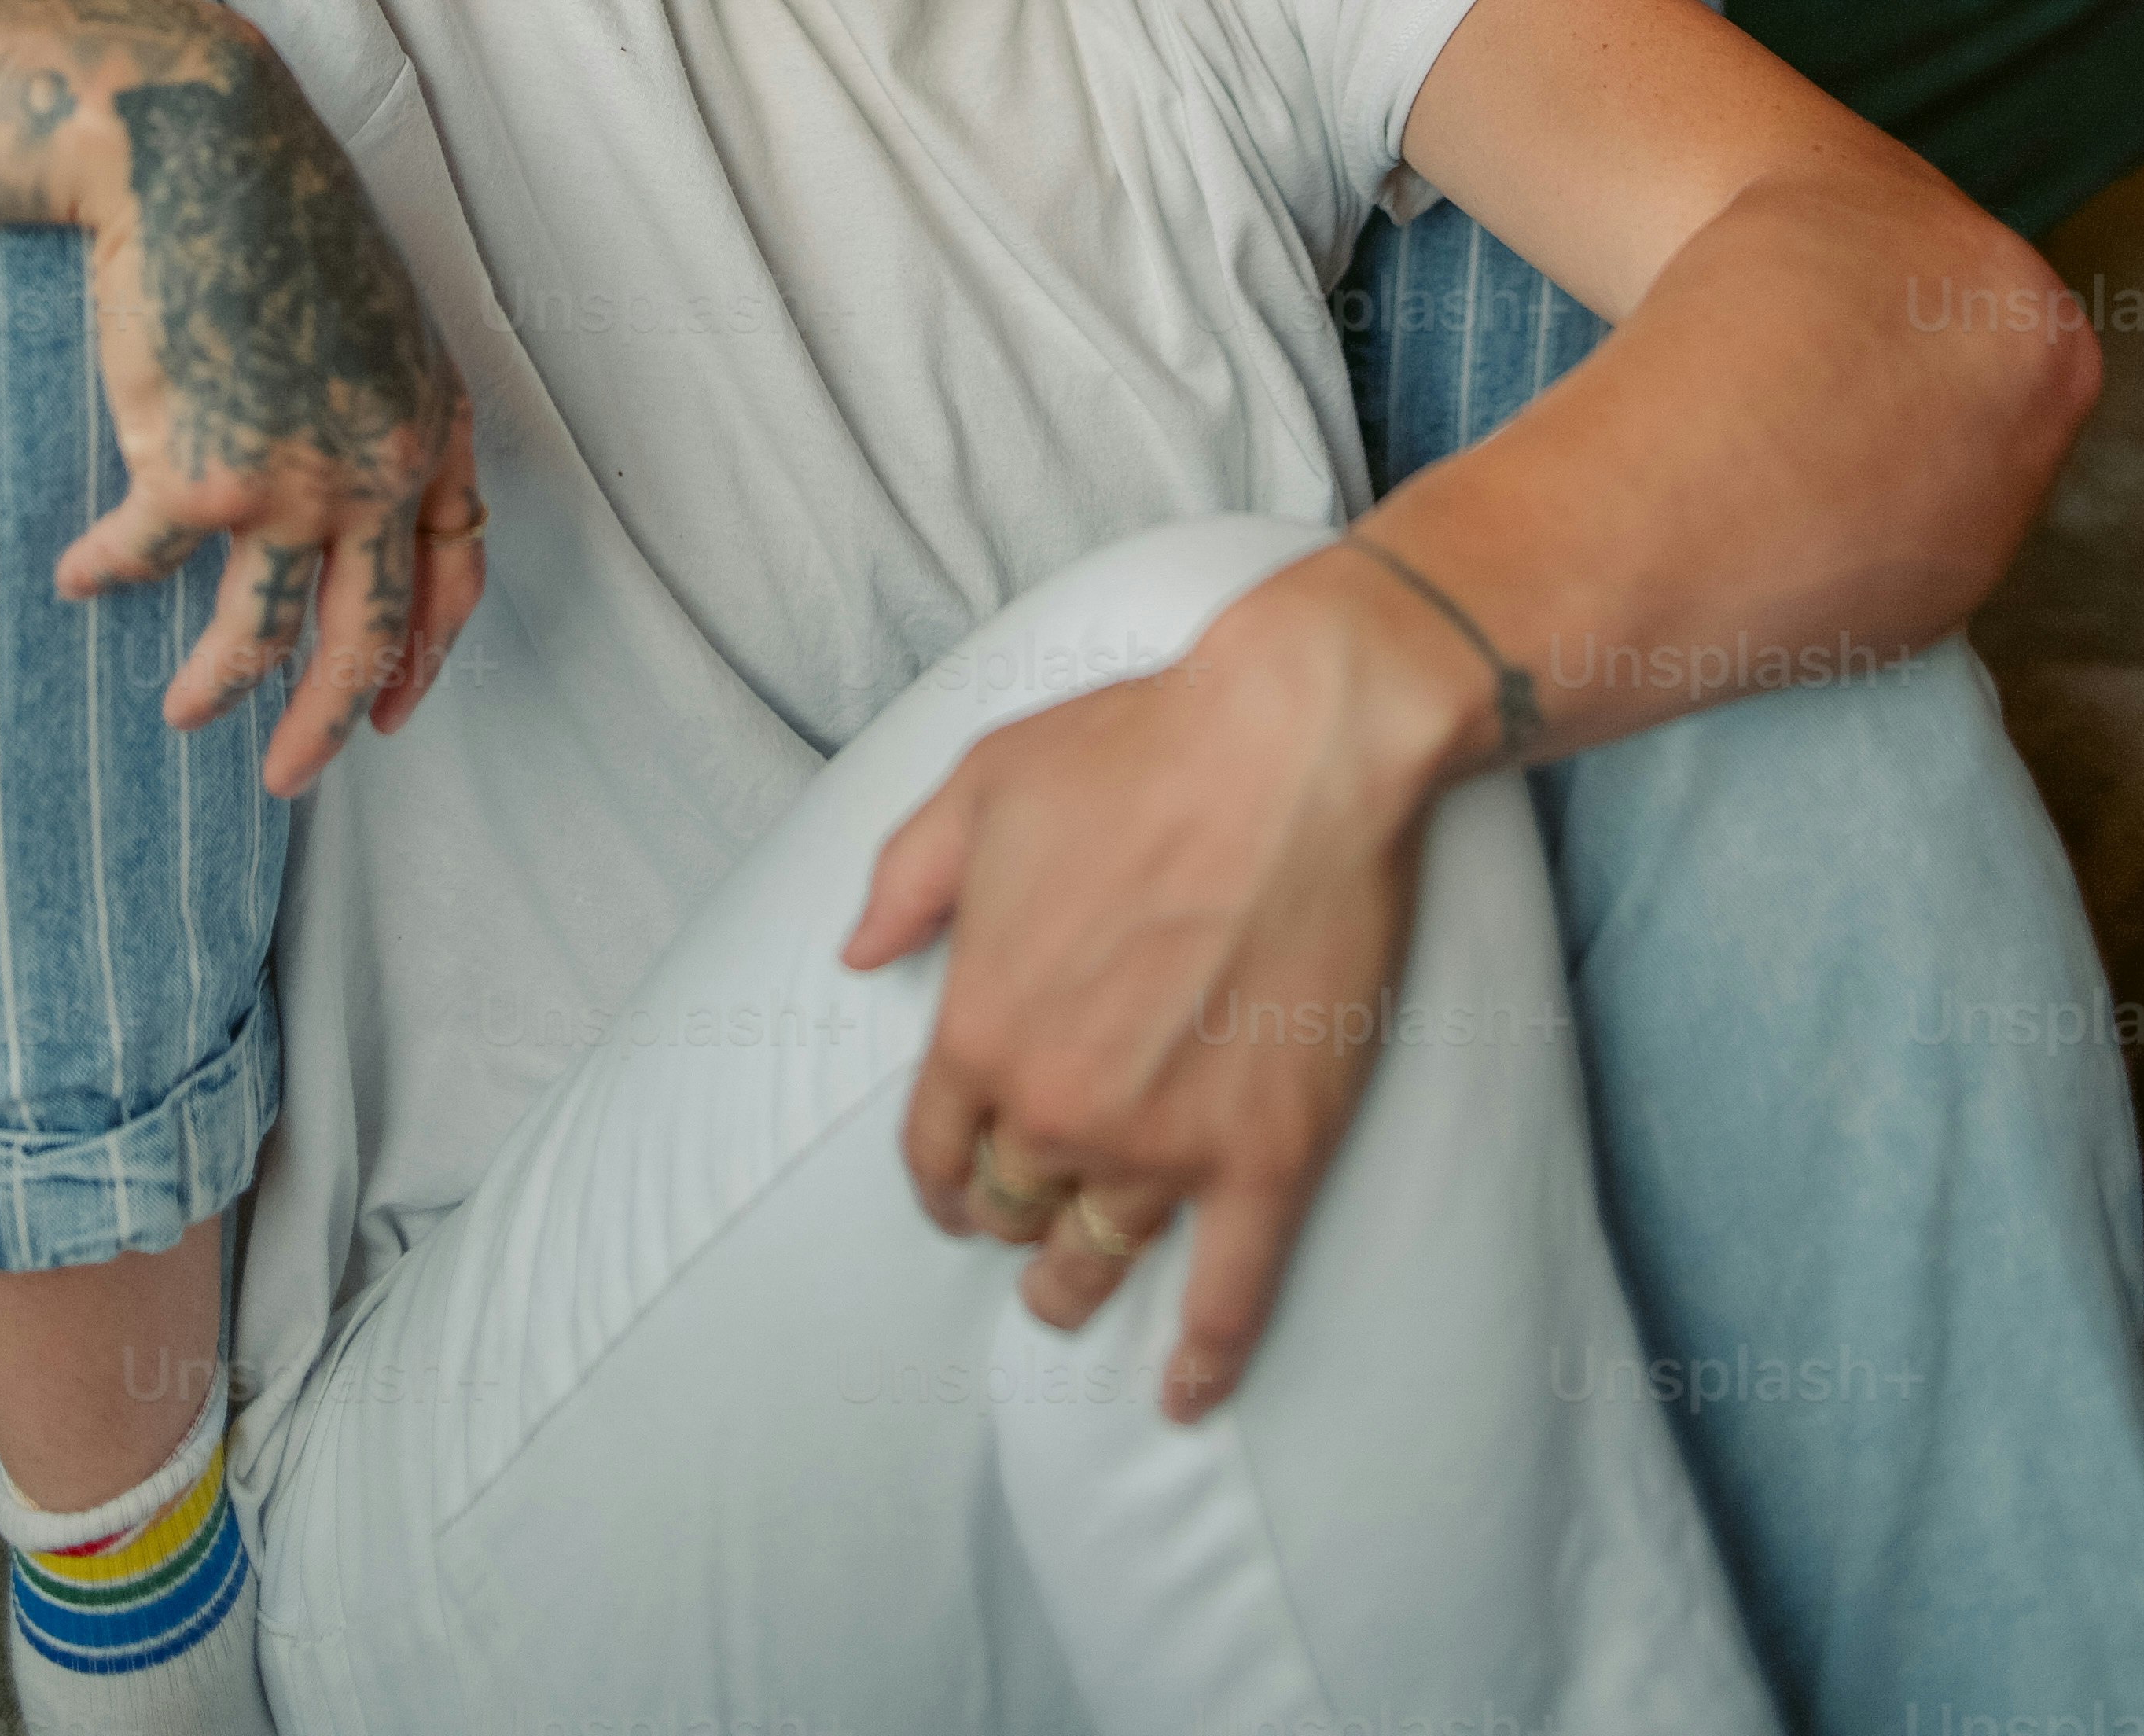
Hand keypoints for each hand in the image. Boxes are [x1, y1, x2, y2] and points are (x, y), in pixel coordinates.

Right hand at [57, 22, 487, 797]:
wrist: (203, 151)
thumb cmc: (276, 205)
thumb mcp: (368, 304)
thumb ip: (368, 397)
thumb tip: (331, 482)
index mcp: (432, 416)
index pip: (455, 570)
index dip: (426, 651)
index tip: (396, 709)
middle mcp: (379, 465)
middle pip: (366, 634)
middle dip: (327, 723)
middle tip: (290, 780)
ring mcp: (292, 482)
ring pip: (260, 634)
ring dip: (214, 688)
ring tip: (179, 716)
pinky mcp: (198, 479)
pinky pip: (144, 562)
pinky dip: (105, 575)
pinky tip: (76, 578)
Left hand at [842, 558, 1463, 1417]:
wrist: (1291, 749)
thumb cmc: (1132, 752)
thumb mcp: (979, 787)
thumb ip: (903, 879)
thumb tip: (853, 954)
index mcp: (980, 1025)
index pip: (934, 1147)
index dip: (937, 1175)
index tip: (951, 1188)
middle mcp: (1058, 1107)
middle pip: (1011, 1205)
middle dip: (1006, 1214)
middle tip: (1021, 1214)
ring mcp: (1165, 1143)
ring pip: (1098, 1257)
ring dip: (1071, 1284)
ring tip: (1066, 1294)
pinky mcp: (1269, 1156)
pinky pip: (1232, 1294)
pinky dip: (1206, 1358)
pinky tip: (1185, 1395)